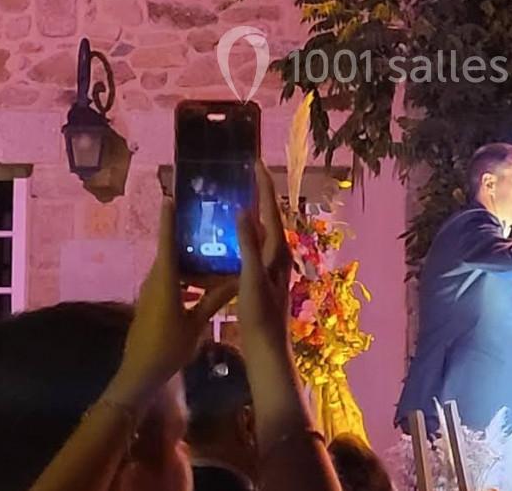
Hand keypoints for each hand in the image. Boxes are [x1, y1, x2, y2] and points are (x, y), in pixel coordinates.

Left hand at [113, 196, 236, 400]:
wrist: (141, 373)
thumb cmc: (168, 346)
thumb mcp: (196, 323)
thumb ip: (215, 299)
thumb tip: (238, 279)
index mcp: (165, 280)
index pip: (166, 242)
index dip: (168, 219)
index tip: (170, 197)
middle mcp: (155, 281)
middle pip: (172, 252)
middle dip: (188, 238)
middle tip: (209, 225)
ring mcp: (152, 292)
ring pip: (173, 268)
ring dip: (190, 262)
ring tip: (213, 253)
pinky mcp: (152, 303)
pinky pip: (171, 282)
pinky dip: (186, 278)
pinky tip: (204, 283)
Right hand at [236, 162, 293, 347]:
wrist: (267, 349)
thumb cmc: (259, 316)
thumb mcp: (250, 279)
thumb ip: (248, 245)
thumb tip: (242, 211)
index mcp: (276, 251)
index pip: (270, 209)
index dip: (263, 184)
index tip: (255, 162)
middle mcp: (278, 254)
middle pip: (269, 215)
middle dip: (260, 192)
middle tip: (247, 172)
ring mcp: (271, 266)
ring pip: (263, 229)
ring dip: (253, 211)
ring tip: (240, 194)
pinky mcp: (263, 276)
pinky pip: (254, 244)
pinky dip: (245, 231)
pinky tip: (233, 235)